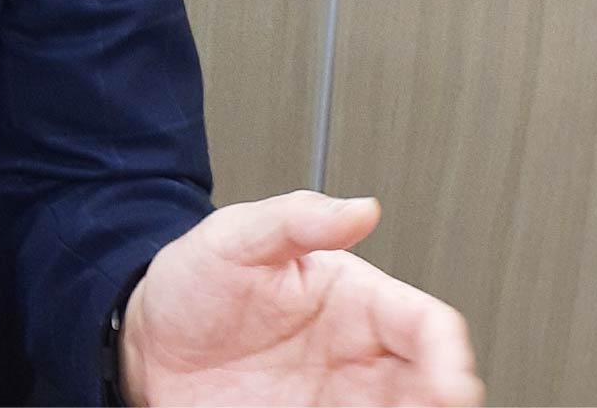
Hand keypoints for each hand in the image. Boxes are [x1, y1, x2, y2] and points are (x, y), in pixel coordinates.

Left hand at [119, 190, 482, 406]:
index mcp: (356, 302)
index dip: (449, 354)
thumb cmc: (195, 282)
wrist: (144, 340)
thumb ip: (296, 217)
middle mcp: (358, 360)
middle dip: (442, 402)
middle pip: (430, 387)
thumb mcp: (234, 236)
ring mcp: (338, 403)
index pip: (427, 324)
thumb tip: (361, 208)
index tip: (451, 383)